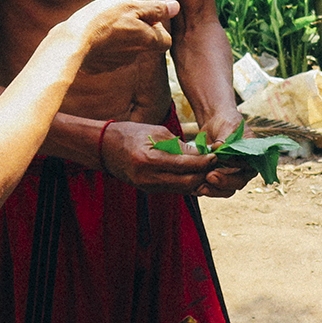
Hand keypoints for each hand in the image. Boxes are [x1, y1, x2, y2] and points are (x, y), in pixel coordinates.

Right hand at [60, 0, 177, 73]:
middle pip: (144, 43)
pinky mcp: (100, 67)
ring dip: (120, 37)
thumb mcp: (131, 6)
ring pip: (126, 49)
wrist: (72, 43)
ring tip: (104, 23)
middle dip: (138, 30)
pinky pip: (108, 55)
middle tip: (122, 15)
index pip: (166, 40)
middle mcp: (135, 56)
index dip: (159, 27)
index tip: (145, 16)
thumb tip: (176, 7)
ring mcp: (117, 63)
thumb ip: (155, 8)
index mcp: (147, 41)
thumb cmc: (103, 20)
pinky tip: (93, 36)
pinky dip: (104, 46)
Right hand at [98, 119, 219, 192]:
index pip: (185, 165)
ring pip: (182, 189)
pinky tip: (195, 175)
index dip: (203, 162)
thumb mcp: (157, 132)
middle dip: (204, 174)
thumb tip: (202, 153)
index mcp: (150, 160)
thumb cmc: (131, 134)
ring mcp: (148, 186)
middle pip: (187, 182)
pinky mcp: (149, 190)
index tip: (216, 156)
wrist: (105, 148)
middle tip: (216, 165)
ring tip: (209, 170)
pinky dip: (186, 183)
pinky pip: (173, 189)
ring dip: (197, 180)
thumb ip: (179, 145)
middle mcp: (149, 178)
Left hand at [196, 113, 255, 197]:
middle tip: (209, 176)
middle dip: (224, 181)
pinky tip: (197, 188)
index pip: (248, 165)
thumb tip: (219, 147)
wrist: (215, 125)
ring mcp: (234, 175)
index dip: (235, 165)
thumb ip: (225, 138)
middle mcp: (247, 168)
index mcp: (254, 155)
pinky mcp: (221, 179)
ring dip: (215, 190)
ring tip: (201, 186)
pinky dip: (208, 189)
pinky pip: (217, 189)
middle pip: (239, 181)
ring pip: (228, 189)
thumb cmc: (226, 123)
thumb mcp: (227, 127)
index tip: (220, 159)